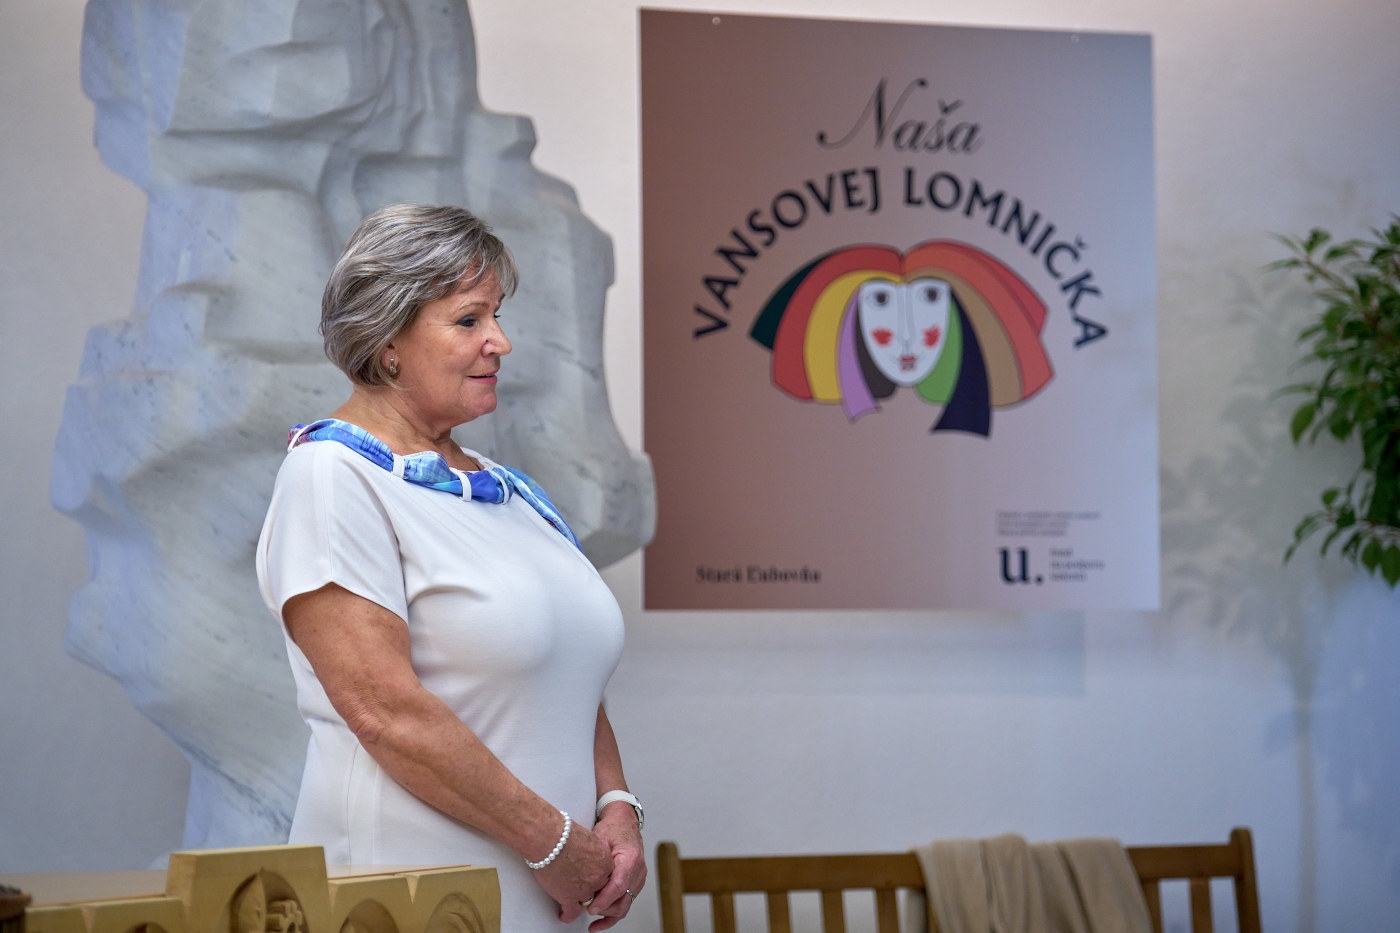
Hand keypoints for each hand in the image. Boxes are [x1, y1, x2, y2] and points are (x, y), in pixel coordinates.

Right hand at [531, 820, 613, 922]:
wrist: (551, 840)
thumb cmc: (565, 834)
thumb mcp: (589, 838)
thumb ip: (593, 850)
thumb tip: (587, 852)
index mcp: (604, 861)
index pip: (606, 876)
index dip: (597, 877)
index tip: (593, 878)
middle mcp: (597, 878)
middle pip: (598, 890)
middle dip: (591, 890)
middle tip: (582, 888)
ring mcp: (584, 890)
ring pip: (586, 902)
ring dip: (579, 902)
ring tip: (573, 902)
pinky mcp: (568, 897)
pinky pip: (571, 912)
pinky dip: (567, 915)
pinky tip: (564, 914)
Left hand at [582, 803, 646, 930]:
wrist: (624, 823)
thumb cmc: (613, 828)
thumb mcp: (601, 838)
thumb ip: (595, 858)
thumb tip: (583, 877)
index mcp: (631, 858)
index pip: (619, 885)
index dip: (604, 899)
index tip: (591, 908)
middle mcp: (638, 871)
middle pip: (623, 899)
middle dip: (604, 908)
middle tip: (585, 910)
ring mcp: (638, 879)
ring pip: (625, 905)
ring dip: (608, 914)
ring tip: (590, 919)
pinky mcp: (634, 884)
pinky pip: (625, 904)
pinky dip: (612, 916)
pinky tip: (599, 924)